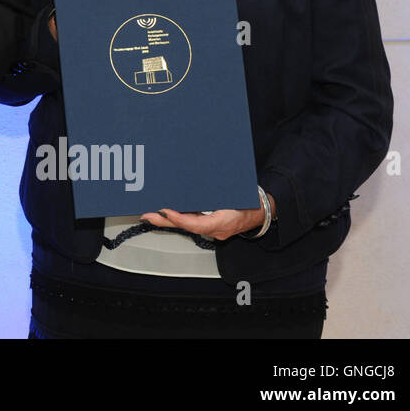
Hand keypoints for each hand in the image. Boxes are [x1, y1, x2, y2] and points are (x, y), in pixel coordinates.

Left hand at [141, 195, 275, 240]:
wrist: (262, 210)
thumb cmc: (250, 200)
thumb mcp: (234, 193)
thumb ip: (216, 192)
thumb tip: (195, 181)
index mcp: (222, 222)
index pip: (196, 224)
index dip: (179, 218)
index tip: (165, 211)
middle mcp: (216, 229)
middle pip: (186, 226)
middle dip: (166, 221)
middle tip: (147, 215)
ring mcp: (214, 229)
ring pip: (187, 225)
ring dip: (169, 219)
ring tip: (151, 214)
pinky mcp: (212, 225)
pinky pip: (193, 222)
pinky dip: (180, 217)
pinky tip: (167, 212)